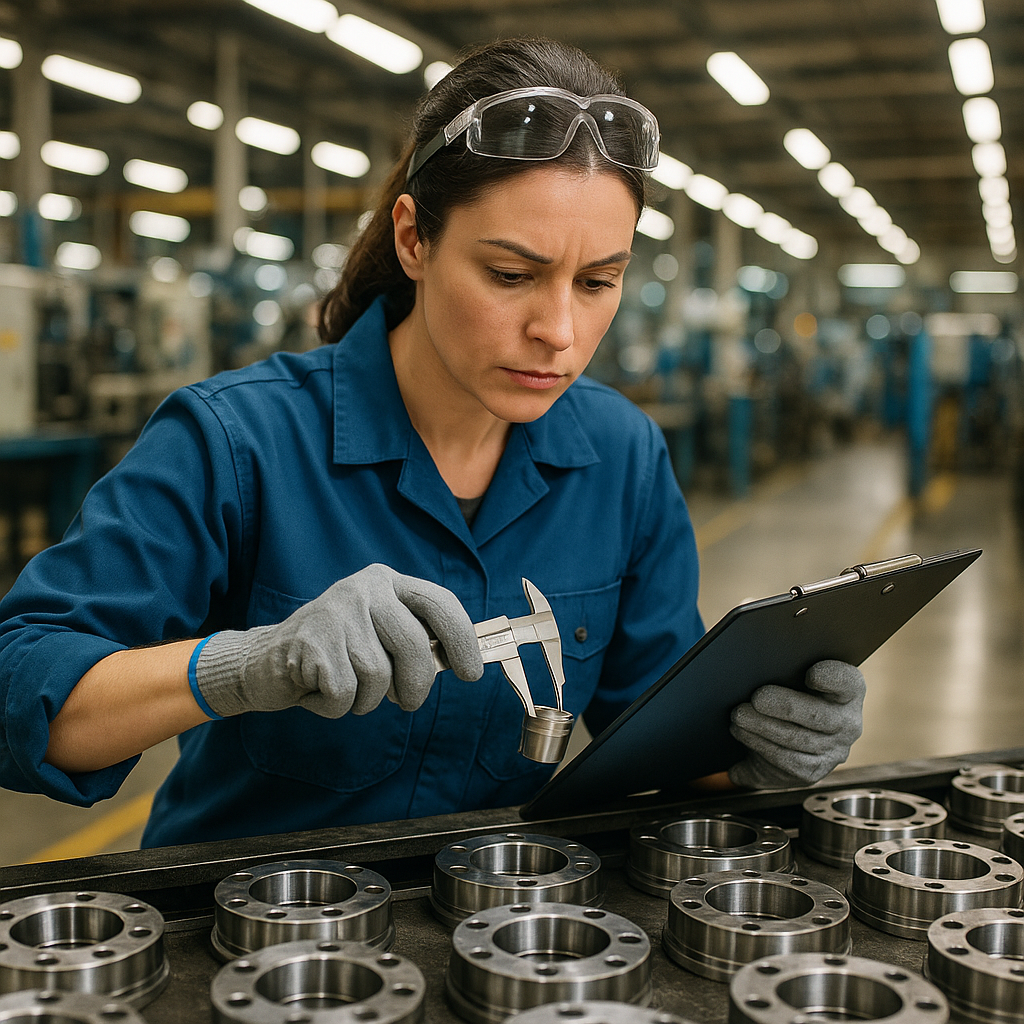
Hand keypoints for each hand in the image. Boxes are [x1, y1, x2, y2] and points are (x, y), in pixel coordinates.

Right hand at [194, 563, 483, 718]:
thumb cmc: (334, 654)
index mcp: (387, 582)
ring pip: (379, 676)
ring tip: (344, 686)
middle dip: (416, 686)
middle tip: (406, 702)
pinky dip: (336, 706)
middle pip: (416, 646)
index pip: (439, 603)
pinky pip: (347, 694)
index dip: (463, 640)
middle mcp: (364, 588)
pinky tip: (319, 690)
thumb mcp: (378, 634)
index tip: (472, 673)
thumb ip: (416, 640)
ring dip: (366, 698)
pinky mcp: (312, 642)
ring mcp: (336, 612)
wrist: (263, 661)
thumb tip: (465, 661)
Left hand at [727, 660, 864, 788]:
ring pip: (797, 739)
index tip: (811, 675)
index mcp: (848, 692)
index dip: (832, 678)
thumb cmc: (789, 696)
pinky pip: (786, 760)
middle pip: (818, 715)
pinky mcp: (813, 771)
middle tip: (757, 698)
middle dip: (785, 706)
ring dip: (762, 726)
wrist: (784, 738)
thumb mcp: (793, 680)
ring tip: (739, 716)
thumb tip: (758, 668)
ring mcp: (833, 750)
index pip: (848, 682)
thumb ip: (787, 672)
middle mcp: (847, 722)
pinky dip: (759, 744)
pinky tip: (742, 733)